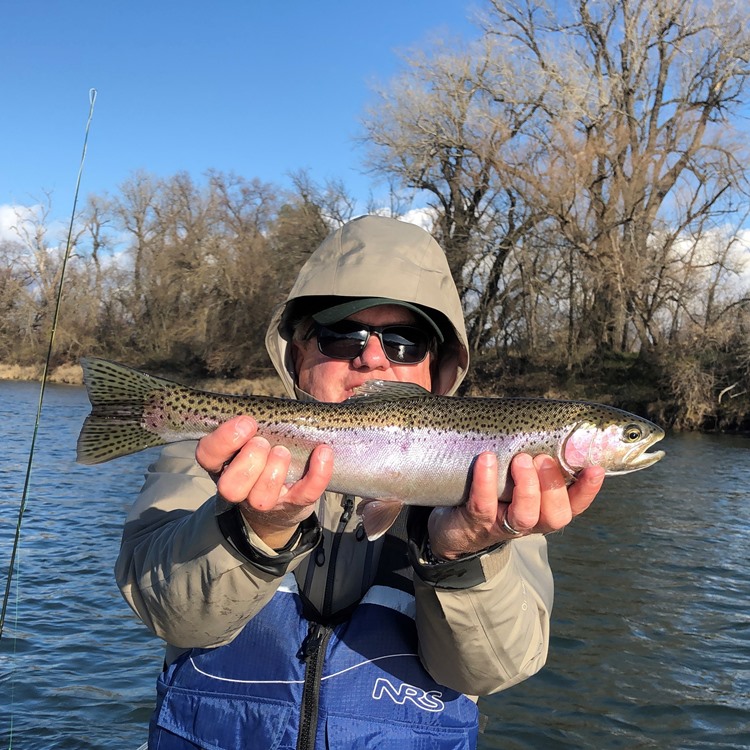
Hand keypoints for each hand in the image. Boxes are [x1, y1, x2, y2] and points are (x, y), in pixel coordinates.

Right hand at [195, 416, 332, 547]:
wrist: (280, 502)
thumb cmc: (262, 457)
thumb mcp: (248, 439)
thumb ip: (250, 424)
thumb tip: (264, 407)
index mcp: (223, 465)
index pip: (207, 455)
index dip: (224, 440)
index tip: (247, 423)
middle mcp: (239, 489)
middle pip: (230, 486)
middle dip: (249, 460)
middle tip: (263, 442)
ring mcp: (266, 501)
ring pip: (262, 497)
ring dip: (274, 471)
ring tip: (283, 452)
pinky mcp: (294, 505)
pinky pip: (306, 493)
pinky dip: (318, 473)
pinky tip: (323, 452)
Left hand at [427, 452, 604, 559]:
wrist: (451, 524)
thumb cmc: (490, 490)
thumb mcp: (514, 477)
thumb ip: (532, 457)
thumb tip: (549, 418)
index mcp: (544, 508)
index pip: (575, 504)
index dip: (587, 490)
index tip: (596, 468)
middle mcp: (529, 521)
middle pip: (555, 515)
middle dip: (553, 485)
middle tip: (542, 458)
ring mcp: (502, 525)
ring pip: (525, 515)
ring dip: (527, 486)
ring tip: (520, 459)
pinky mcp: (475, 522)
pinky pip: (483, 505)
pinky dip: (486, 482)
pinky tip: (486, 460)